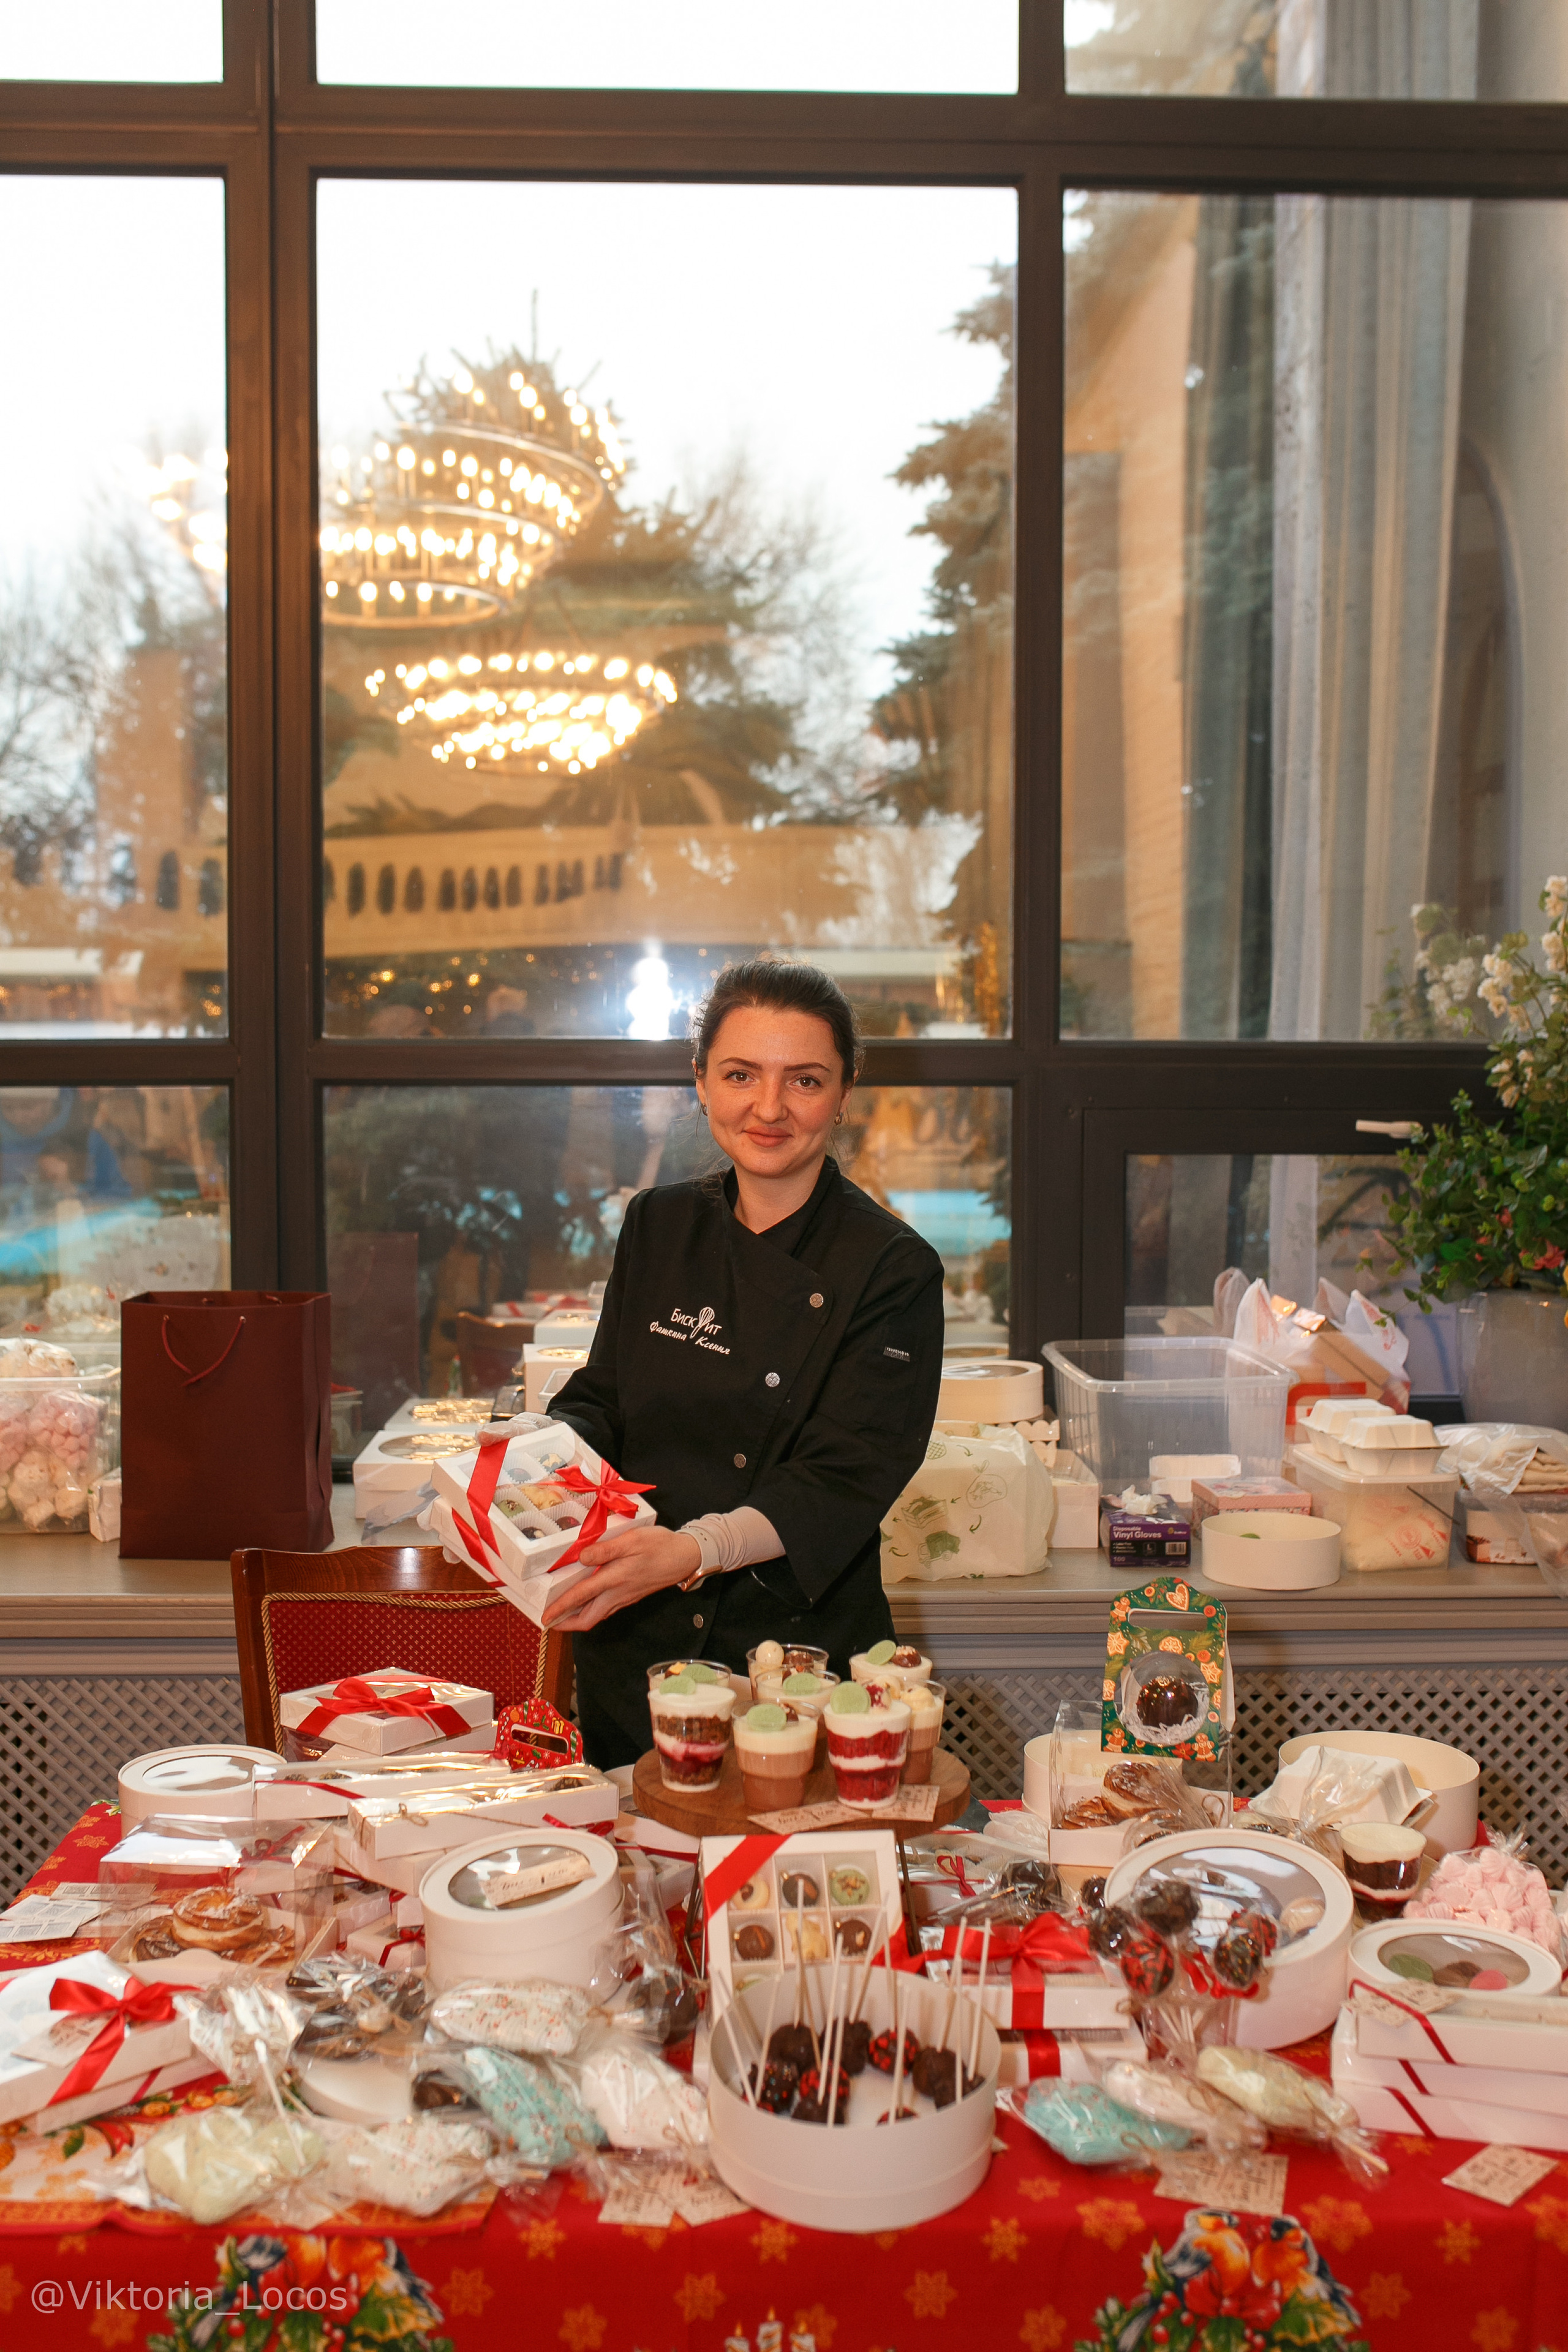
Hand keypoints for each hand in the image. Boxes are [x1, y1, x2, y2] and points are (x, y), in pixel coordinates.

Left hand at [540, 1524, 701, 1633]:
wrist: (686, 1556)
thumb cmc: (659, 1545)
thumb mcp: (632, 1540)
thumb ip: (606, 1549)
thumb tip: (581, 1557)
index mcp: (615, 1579)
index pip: (581, 1597)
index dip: (561, 1608)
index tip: (545, 1618)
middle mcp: (618, 1593)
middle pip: (588, 1619)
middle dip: (567, 1623)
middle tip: (550, 1621)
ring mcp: (625, 1597)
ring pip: (597, 1616)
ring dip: (578, 1618)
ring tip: (562, 1613)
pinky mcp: (631, 1596)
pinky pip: (606, 1609)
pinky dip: (592, 1610)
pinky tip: (587, 1601)